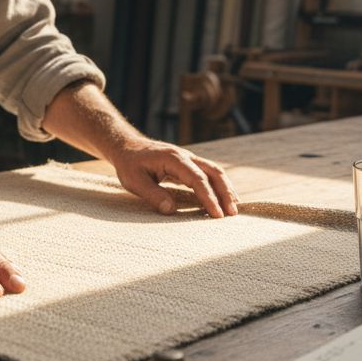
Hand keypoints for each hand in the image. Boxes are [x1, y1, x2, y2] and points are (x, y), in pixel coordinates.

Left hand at [106, 139, 238, 217]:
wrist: (127, 146)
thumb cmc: (129, 164)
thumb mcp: (134, 181)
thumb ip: (152, 194)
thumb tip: (171, 210)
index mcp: (173, 159)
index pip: (197, 178)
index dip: (208, 197)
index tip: (216, 214)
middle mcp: (186, 157)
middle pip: (214, 172)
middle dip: (225, 193)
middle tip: (233, 214)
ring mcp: (189, 159)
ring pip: (215, 172)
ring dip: (226, 189)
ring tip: (234, 209)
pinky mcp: (188, 165)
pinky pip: (208, 174)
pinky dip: (219, 186)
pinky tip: (223, 200)